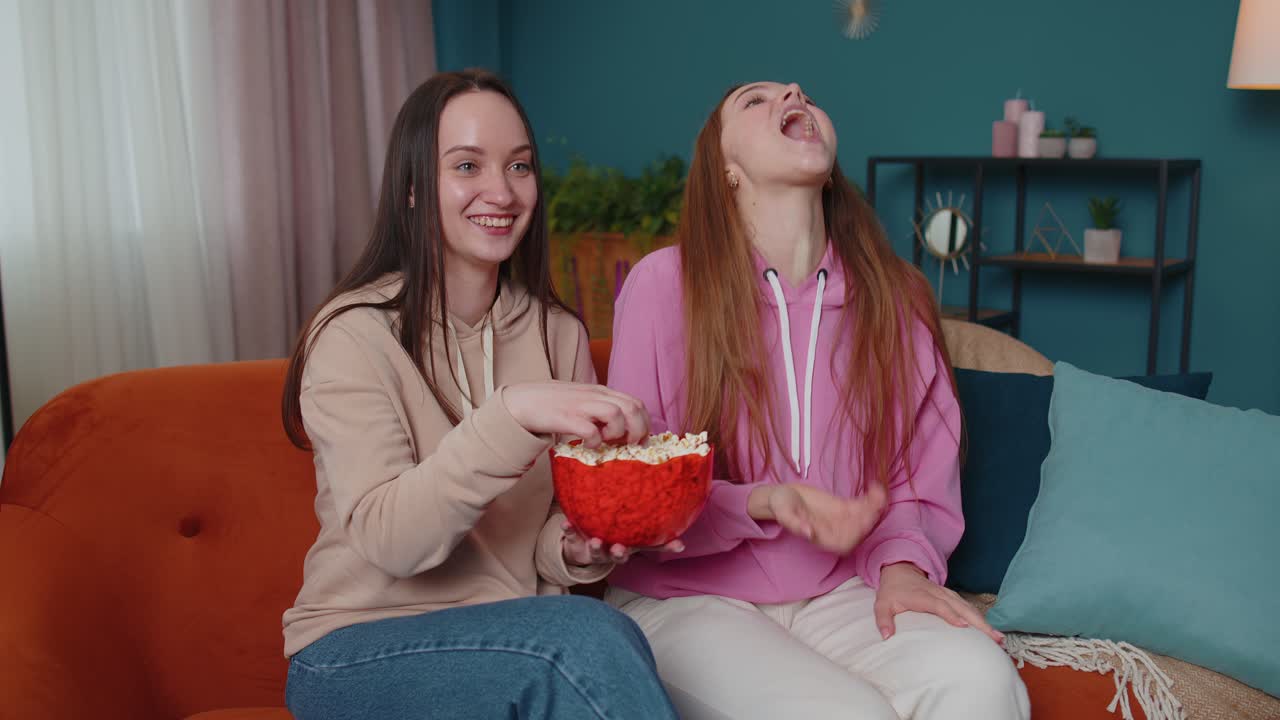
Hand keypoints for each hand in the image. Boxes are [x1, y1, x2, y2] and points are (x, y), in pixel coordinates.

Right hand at [505, 381, 648, 447]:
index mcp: (601, 392)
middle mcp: (595, 395)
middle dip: (638, 430)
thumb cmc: (553, 404)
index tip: (640, 439)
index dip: (645, 423)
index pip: (636, 402)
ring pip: (616, 415)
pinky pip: (592, 431)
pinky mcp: (567, 418)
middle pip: (632, 408)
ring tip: (606, 441)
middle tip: (629, 445)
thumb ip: (601, 408)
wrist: (522, 402)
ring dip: (617, 433)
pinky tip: (588, 446)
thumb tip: (623, 428)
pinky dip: (595, 442)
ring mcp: (581, 405)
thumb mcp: (583, 400)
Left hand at [560, 520, 684, 565]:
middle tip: (621, 548)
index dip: (664, 547)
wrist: (583, 548)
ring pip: (596, 551)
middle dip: (620, 553)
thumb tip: (679, 517)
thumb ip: (651, 526)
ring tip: (595, 541)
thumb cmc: (614, 535)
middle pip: (619, 555)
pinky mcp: (577, 542)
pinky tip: (566, 522)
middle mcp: (612, 551)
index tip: (678, 545)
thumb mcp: (633, 533)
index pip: (650, 547)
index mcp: (628, 546)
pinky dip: (569, 530)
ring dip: (596, 547)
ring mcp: (594, 549)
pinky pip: (573, 535)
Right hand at [749, 481, 887, 554]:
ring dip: (874, 507)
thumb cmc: (780, 506)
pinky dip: (871, 498)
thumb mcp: (783, 513)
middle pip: (859, 531)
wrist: (784, 496)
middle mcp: (835, 531)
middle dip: (869, 518)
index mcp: (822, 538)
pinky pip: (862, 506)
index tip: (862, 521)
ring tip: (879, 493)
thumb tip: (809, 533)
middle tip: (876, 503)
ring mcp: (842, 520)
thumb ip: (795, 524)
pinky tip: (875, 487)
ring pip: (864, 518)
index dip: (856, 535)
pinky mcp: (844, 507)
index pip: (844, 543)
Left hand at [874, 562, 1004, 644]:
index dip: (951, 614)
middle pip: (962, 607)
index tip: (964, 626)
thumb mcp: (882, 604)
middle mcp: (938, 594)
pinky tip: (991, 631)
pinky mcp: (952, 597)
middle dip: (979, 623)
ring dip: (985, 622)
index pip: (939, 605)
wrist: (900, 570)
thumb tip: (886, 636)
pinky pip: (969, 607)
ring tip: (999, 639)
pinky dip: (981, 619)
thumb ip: (883, 619)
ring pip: (969, 608)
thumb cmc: (892, 591)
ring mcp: (947, 595)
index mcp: (922, 596)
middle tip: (994, 638)